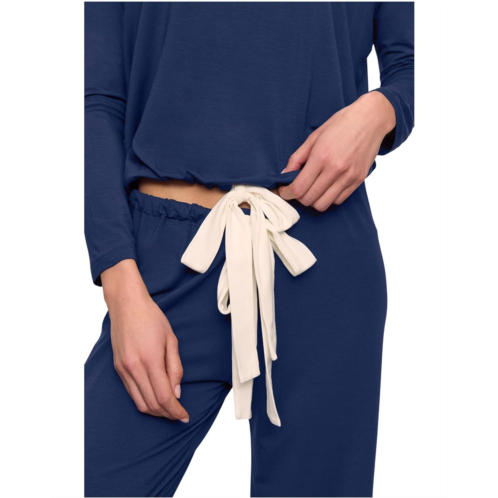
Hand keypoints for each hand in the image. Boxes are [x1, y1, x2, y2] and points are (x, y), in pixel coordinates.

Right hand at [102, 260, 188, 422]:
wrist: (127, 305)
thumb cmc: (152, 318)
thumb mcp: (172, 340)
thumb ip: (175, 368)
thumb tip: (176, 392)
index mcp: (150, 361)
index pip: (164, 397)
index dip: (175, 411)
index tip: (185, 416)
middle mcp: (133, 368)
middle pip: (151, 404)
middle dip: (167, 414)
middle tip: (179, 415)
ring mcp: (123, 370)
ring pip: (139, 403)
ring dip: (155, 411)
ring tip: (169, 410)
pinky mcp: (118, 368)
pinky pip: (131, 393)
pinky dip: (144, 401)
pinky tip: (155, 399)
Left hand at [279, 91, 395, 210]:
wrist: (371, 119)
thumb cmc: (341, 124)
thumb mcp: (314, 136)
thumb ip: (297, 158)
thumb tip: (284, 175)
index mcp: (321, 156)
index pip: (298, 188)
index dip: (287, 193)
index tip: (284, 191)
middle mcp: (336, 169)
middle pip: (309, 199)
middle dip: (298, 198)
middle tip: (297, 189)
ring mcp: (349, 176)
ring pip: (323, 204)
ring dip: (313, 200)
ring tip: (312, 189)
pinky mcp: (358, 180)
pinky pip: (338, 200)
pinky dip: (328, 198)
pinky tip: (326, 186)